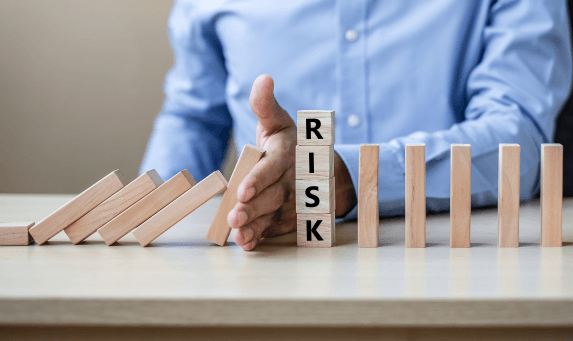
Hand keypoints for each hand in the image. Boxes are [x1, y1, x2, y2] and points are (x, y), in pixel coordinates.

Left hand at [228, 74, 356, 250]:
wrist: (320, 171)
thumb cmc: (291, 144)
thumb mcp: (279, 122)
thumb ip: (265, 105)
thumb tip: (263, 78)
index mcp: (285, 156)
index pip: (271, 168)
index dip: (258, 179)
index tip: (243, 190)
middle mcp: (289, 181)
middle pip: (271, 197)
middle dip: (253, 208)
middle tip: (235, 216)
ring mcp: (288, 203)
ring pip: (271, 216)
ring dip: (254, 226)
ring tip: (237, 233)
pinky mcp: (284, 218)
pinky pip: (271, 229)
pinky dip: (259, 237)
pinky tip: (246, 243)